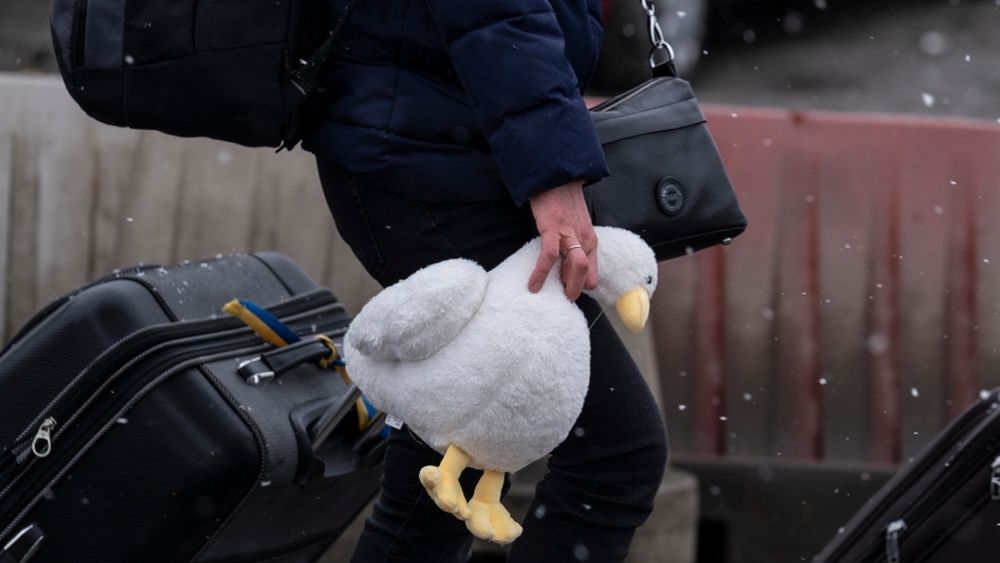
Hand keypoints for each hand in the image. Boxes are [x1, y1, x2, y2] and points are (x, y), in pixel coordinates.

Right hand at [527, 181, 597, 300]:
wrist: (556, 178)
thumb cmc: (564, 203)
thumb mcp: (576, 226)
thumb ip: (575, 244)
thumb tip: (567, 264)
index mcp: (590, 241)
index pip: (593, 273)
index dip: (582, 286)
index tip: (568, 291)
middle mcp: (584, 240)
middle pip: (587, 275)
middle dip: (575, 290)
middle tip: (560, 298)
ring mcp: (570, 235)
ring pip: (577, 268)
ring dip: (566, 286)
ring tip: (551, 295)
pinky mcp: (553, 229)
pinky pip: (549, 256)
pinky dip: (541, 273)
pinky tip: (533, 285)